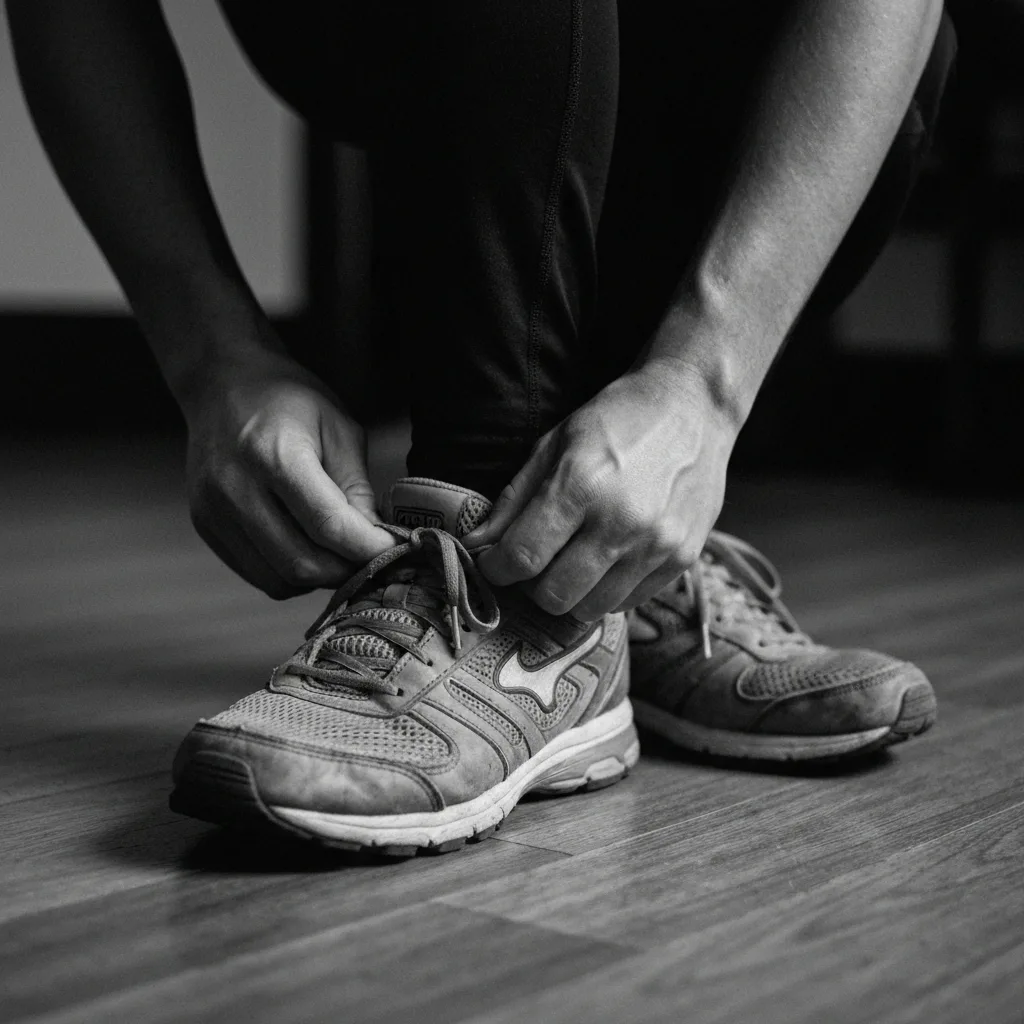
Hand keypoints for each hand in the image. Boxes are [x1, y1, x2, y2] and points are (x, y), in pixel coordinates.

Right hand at [183, 350, 393, 598]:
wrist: (221, 384)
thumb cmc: (288, 401)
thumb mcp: (339, 428)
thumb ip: (357, 487)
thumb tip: (377, 540)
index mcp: (274, 455)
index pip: (328, 525)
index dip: (369, 548)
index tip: (398, 550)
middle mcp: (235, 488)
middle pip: (302, 562)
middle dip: (348, 570)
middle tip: (374, 557)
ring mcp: (214, 512)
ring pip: (280, 580)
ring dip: (320, 578)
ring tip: (341, 553)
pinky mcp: (206, 527)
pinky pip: (259, 575)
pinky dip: (292, 576)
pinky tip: (309, 548)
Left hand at [465, 361, 736, 619]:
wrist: (693, 406)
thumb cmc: (617, 419)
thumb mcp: (554, 444)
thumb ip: (514, 500)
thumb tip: (476, 544)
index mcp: (581, 485)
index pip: (522, 557)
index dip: (497, 568)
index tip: (495, 563)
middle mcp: (621, 522)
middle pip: (554, 596)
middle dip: (532, 585)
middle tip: (535, 562)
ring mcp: (657, 545)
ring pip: (591, 609)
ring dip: (571, 593)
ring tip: (572, 561)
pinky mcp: (682, 559)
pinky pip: (628, 602)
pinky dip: (607, 591)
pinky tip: (607, 560)